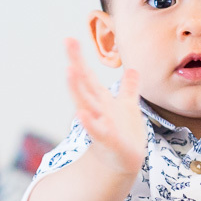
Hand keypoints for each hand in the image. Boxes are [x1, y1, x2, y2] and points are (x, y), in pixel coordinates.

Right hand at [65, 38, 146, 175]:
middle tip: (67, 42)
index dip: (79, 57)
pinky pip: (96, 130)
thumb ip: (129, 88)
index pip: (88, 75)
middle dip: (76, 63)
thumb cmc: (125, 133)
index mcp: (101, 99)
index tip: (69, 38)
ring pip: (86, 103)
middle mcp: (97, 108)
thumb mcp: (128, 106)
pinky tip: (80, 114)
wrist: (126, 162)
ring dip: (77, 88)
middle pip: (84, 83)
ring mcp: (100, 123)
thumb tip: (132, 69)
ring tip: (69, 70)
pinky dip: (89, 123)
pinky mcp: (107, 141)